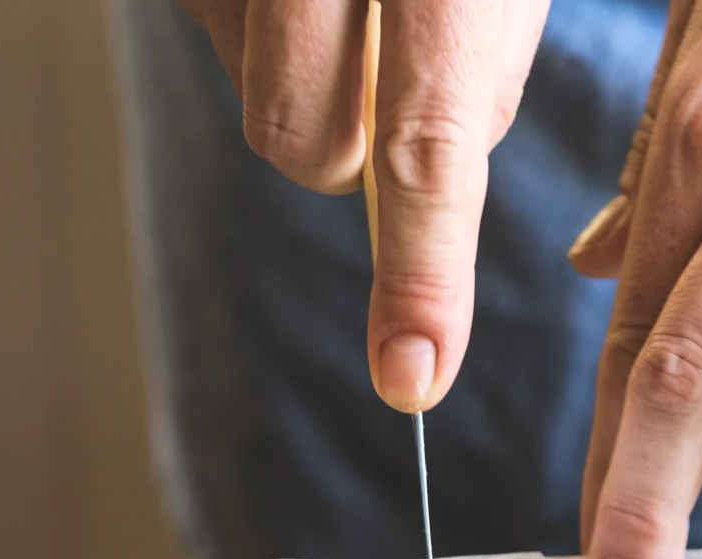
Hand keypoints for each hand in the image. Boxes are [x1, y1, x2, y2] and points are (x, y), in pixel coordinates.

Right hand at [175, 0, 550, 410]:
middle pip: (303, 144)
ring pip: (256, 101)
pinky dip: (264, 33)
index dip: (421, 275)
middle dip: (350, 156)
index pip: (425, 150)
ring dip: (311, 87)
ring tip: (353, 4)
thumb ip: (482, 81)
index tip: (412, 378)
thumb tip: (427, 201)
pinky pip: (219, 38)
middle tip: (392, 79)